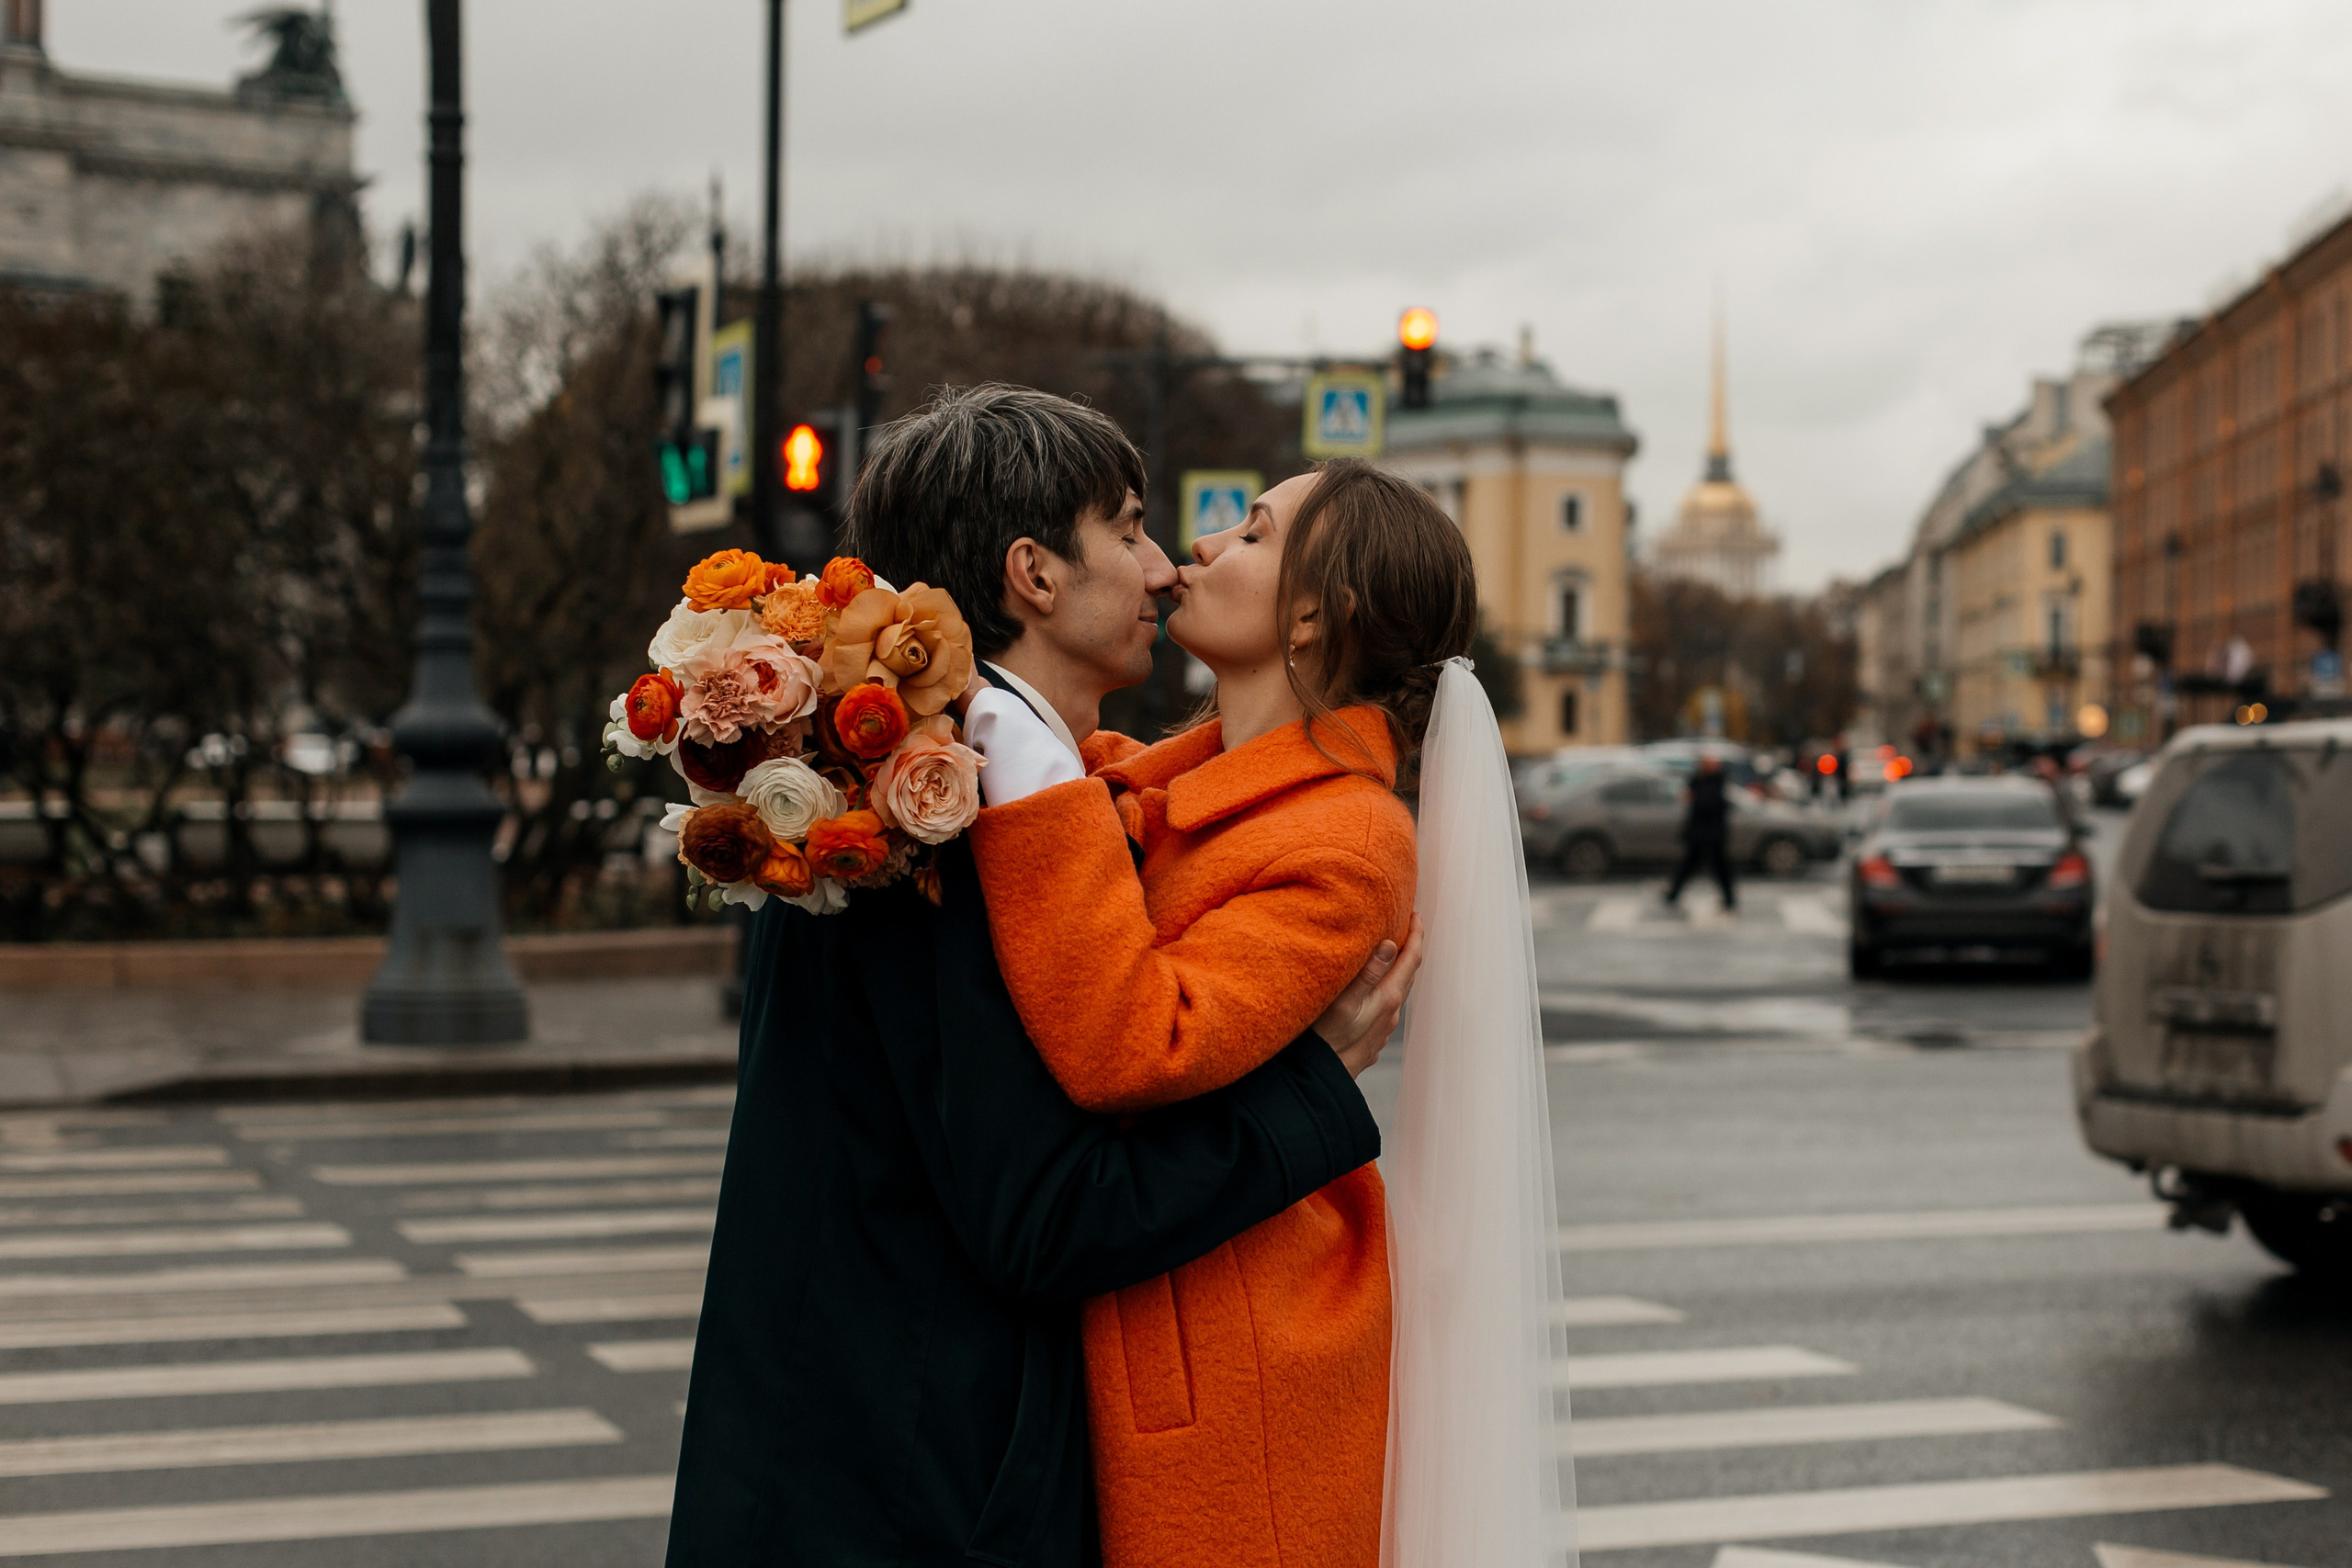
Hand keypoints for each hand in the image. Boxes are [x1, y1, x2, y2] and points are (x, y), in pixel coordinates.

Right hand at [1317, 914, 1424, 1078]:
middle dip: (1410, 946)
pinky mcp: (1373, 1035)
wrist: (1321, 1080)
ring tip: (1390, 951)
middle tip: (1406, 924)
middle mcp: (1391, 1012)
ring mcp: (1384, 1026)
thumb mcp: (1343, 1001)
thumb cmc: (1326, 1039)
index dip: (1416, 934)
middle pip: (1408, 972)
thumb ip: (1368, 973)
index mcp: (1388, 997)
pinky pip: (1386, 1003)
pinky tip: (1373, 986)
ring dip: (1398, 967)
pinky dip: (1386, 985)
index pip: (1411, 958)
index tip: (1416, 913)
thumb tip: (1390, 945)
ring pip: (1398, 989)